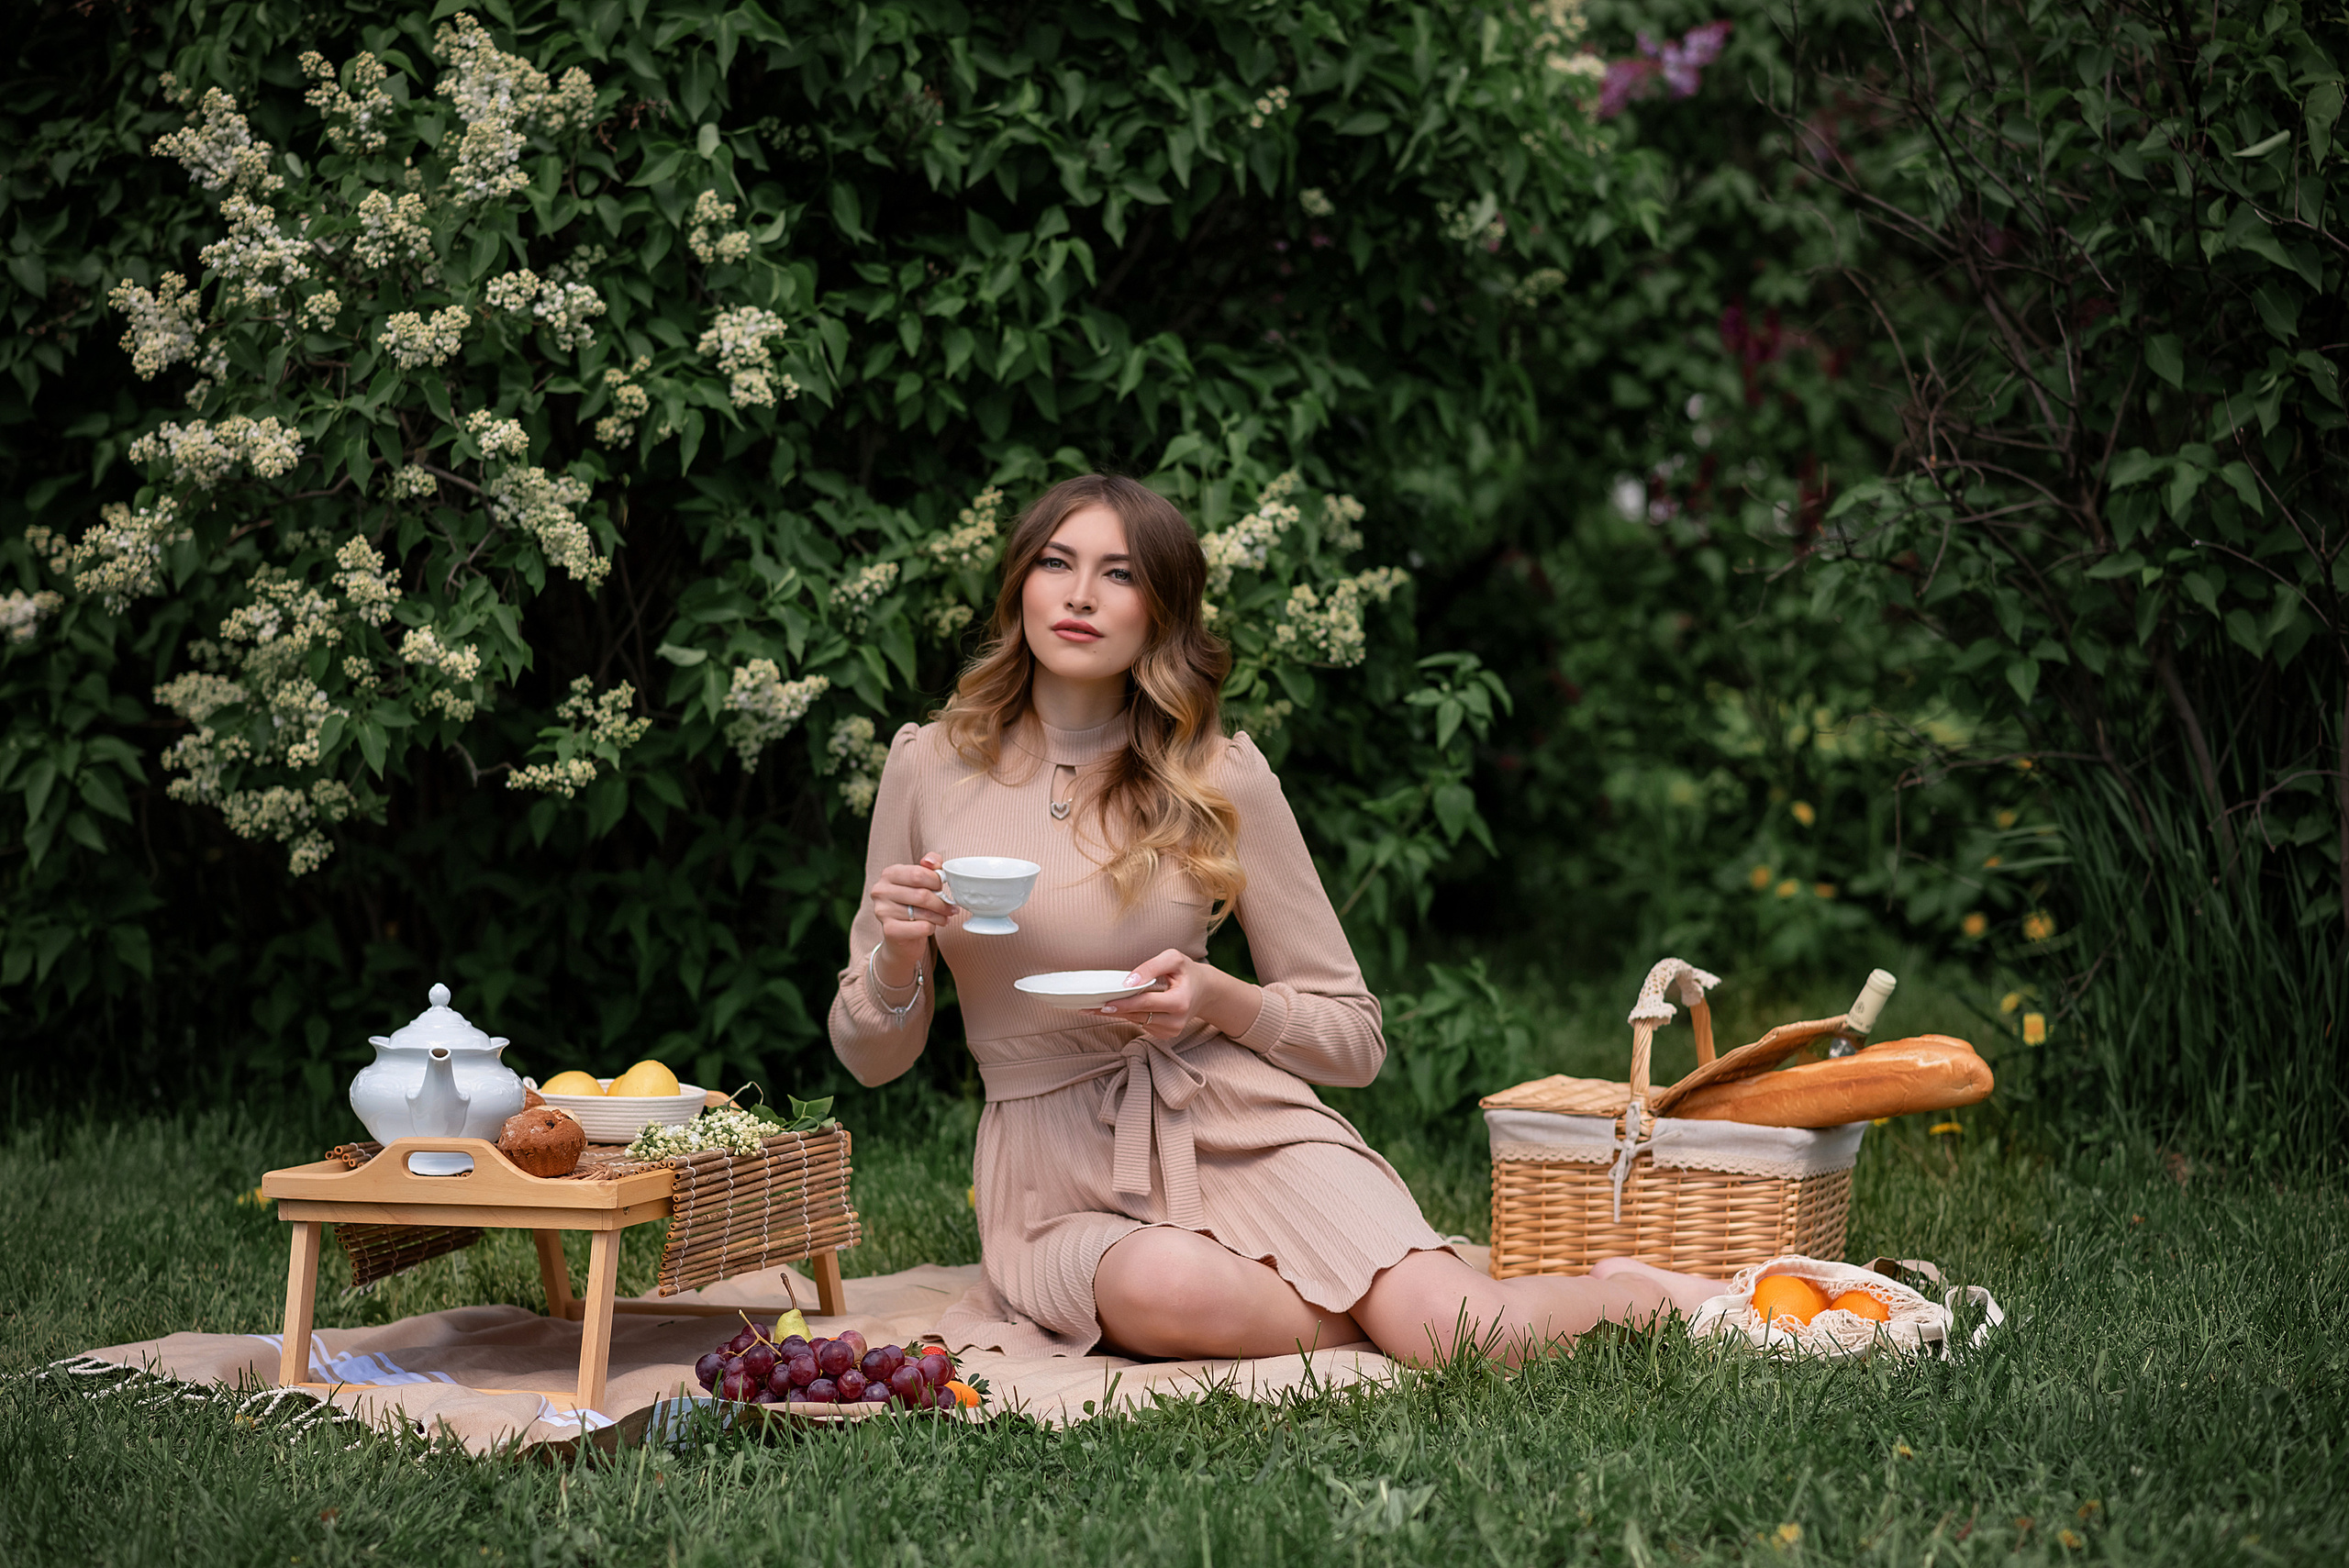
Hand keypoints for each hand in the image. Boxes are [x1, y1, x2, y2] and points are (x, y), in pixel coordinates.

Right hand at [868, 854, 960, 984]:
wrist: (900, 936)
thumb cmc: (913, 904)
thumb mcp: (921, 881)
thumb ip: (929, 867)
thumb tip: (932, 862)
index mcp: (889, 874)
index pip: (918, 873)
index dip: (937, 881)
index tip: (944, 888)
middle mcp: (881, 891)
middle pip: (922, 894)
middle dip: (942, 902)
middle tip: (951, 907)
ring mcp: (882, 911)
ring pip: (923, 912)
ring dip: (940, 916)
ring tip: (945, 917)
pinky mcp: (889, 930)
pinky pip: (921, 927)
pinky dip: (932, 928)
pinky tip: (932, 926)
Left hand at [1091, 949, 1261, 1041]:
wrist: (1205, 991)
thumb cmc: (1186, 971)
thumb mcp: (1172, 959)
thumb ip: (1150, 967)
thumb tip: (1127, 982)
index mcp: (1180, 1002)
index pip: (1145, 1003)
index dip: (1123, 1003)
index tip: (1102, 1003)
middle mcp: (1176, 1021)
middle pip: (1136, 1015)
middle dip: (1111, 1010)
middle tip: (1085, 1007)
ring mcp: (1171, 1031)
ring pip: (1136, 1021)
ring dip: (1117, 1012)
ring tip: (1094, 1006)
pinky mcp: (1165, 1035)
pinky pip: (1141, 1024)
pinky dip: (1129, 1015)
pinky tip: (1118, 1007)